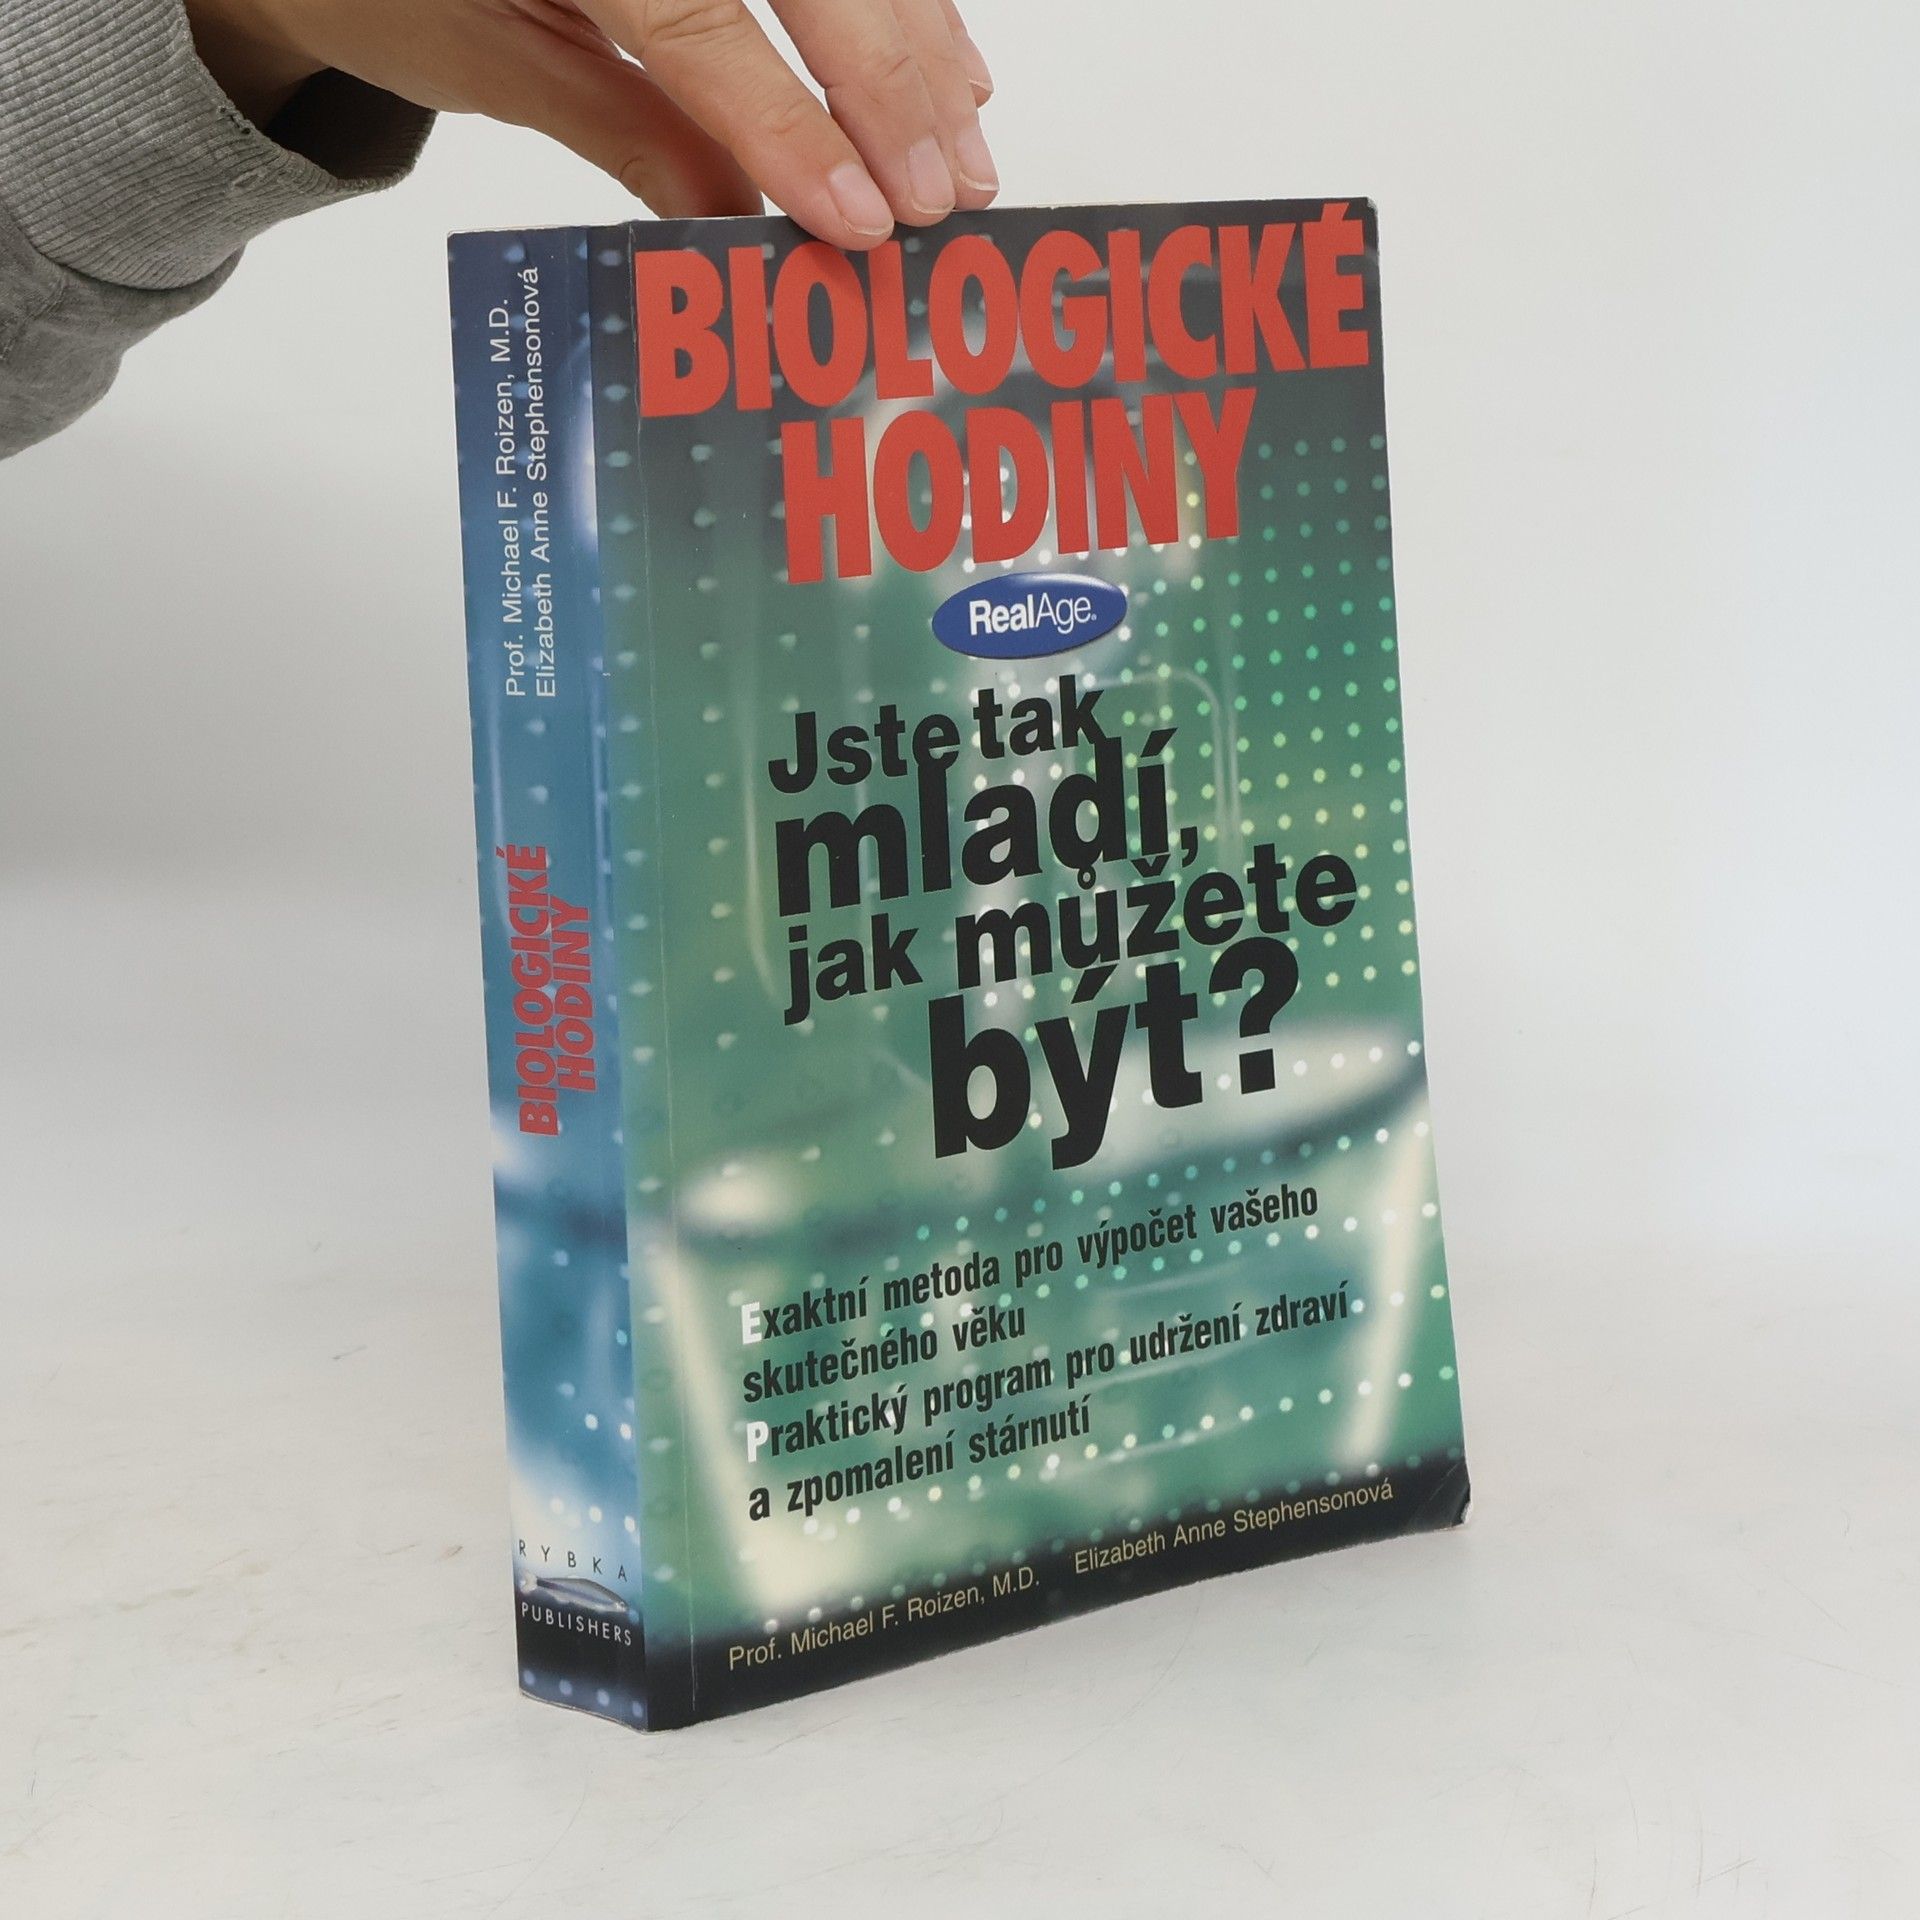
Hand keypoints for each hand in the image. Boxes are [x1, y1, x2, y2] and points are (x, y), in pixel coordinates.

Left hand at [186, 0, 996, 246]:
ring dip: (918, 46)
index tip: (857, 215)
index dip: (788, 119)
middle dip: (883, 83)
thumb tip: (747, 219)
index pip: (694, 14)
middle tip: (935, 197)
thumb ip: (624, 128)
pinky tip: (952, 69)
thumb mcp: (489, 60)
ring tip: (965, 153)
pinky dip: (907, 4)